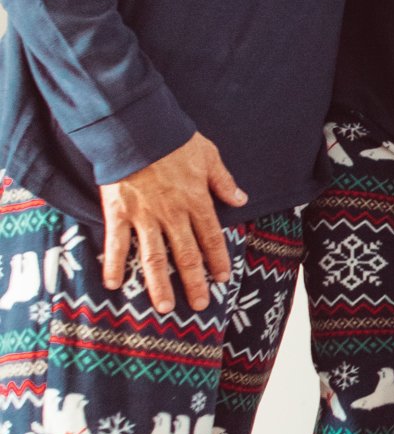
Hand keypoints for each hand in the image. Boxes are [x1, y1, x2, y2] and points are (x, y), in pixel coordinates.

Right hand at [100, 132, 245, 312]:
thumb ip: (223, 181)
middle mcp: (172, 214)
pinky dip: (113, 264)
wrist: (136, 126)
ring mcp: (144, 216)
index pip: (212, 238)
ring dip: (159, 285)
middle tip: (200, 305)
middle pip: (186, 255)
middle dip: (194, 282)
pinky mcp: (118, 212)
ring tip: (165, 307)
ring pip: (154, 257)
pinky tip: (112, 284)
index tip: (222, 278)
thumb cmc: (173, 138)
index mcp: (196, 201)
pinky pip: (116, 243)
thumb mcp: (208, 155)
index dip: (218, 260)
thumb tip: (241, 199)